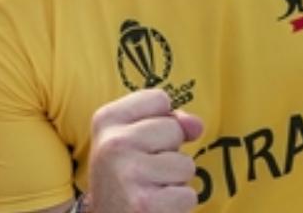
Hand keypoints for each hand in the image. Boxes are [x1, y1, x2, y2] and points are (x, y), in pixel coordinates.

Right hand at [87, 89, 203, 212]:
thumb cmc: (123, 177)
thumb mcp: (132, 140)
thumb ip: (166, 121)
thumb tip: (196, 125)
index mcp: (106, 120)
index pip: (159, 99)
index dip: (160, 121)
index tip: (142, 142)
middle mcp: (114, 143)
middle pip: (174, 129)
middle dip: (169, 152)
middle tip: (144, 171)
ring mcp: (128, 172)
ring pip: (186, 164)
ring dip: (175, 181)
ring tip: (149, 189)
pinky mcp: (145, 203)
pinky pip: (188, 195)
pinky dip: (178, 205)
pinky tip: (154, 206)